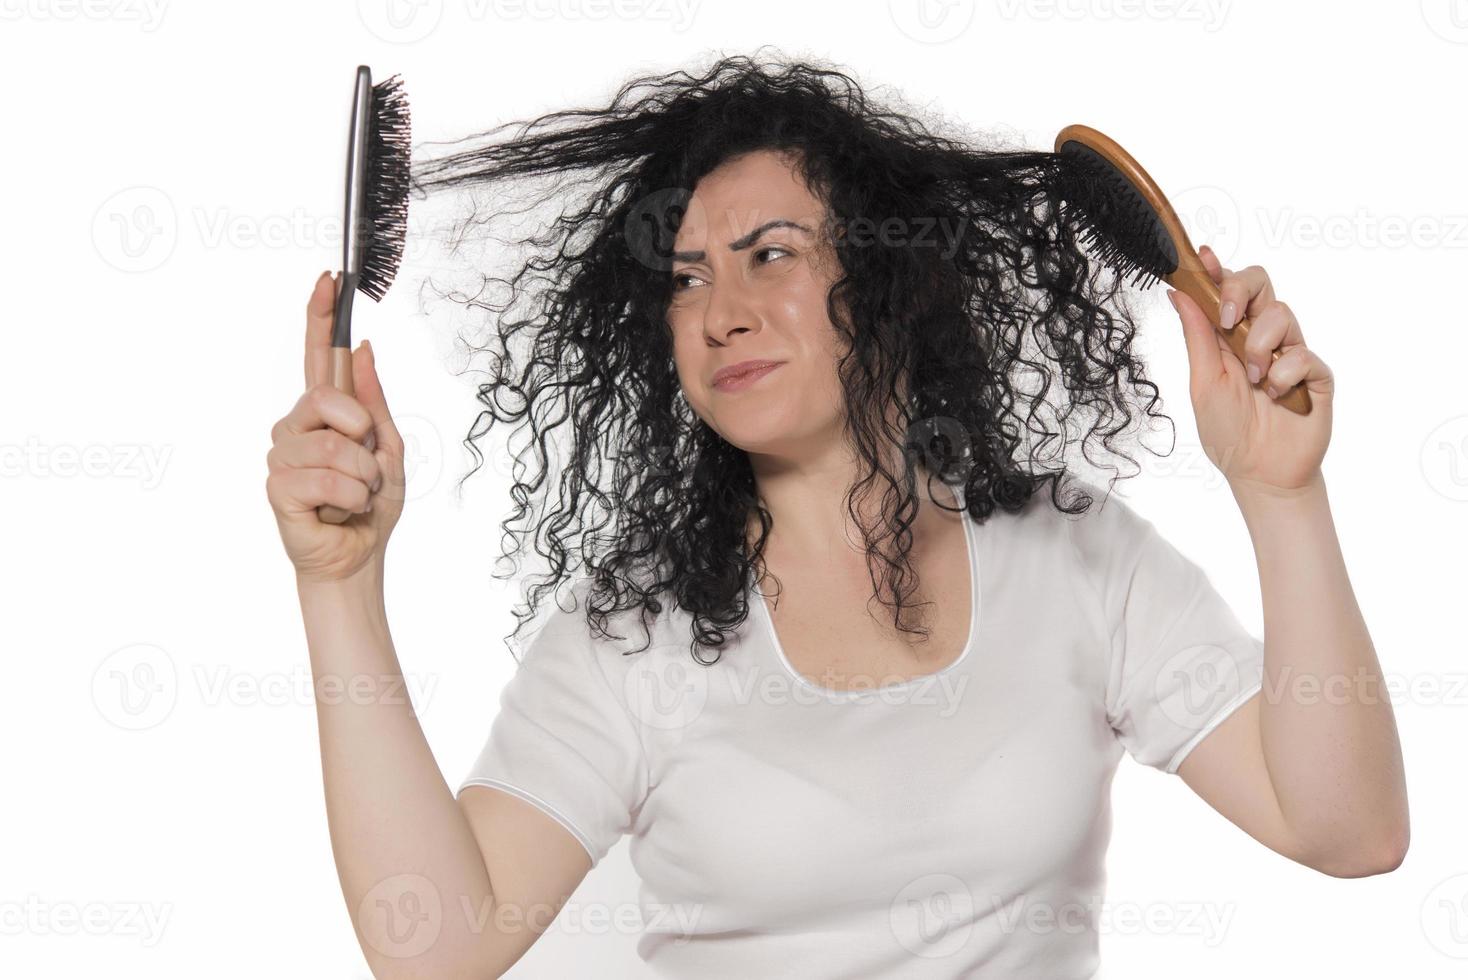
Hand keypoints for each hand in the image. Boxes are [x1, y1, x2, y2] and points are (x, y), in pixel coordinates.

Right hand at [265, 271, 405, 582]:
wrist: (359, 555)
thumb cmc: (371, 505)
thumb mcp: (387, 447)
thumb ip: (373, 400)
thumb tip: (367, 348)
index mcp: (324, 414)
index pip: (321, 357)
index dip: (322, 318)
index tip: (329, 279)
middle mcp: (295, 426)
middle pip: (329, 398)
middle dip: (363, 436)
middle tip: (366, 469)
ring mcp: (282, 455)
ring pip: (336, 445)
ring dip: (364, 477)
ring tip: (355, 495)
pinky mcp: (278, 487)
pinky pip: (330, 480)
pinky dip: (352, 499)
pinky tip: (340, 511)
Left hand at [1167, 245, 1333, 497]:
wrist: (1260, 473)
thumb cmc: (1227, 431)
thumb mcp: (1202, 382)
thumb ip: (1197, 336)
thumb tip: (1179, 294)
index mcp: (1228, 337)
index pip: (1227, 290)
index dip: (1217, 269)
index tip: (1205, 257)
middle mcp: (1260, 337)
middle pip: (1261, 283)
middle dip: (1242, 293)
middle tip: (1229, 321)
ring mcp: (1290, 351)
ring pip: (1282, 314)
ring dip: (1260, 347)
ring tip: (1254, 380)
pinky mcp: (1316, 372)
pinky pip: (1303, 353)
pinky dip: (1283, 375)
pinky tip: (1277, 396)